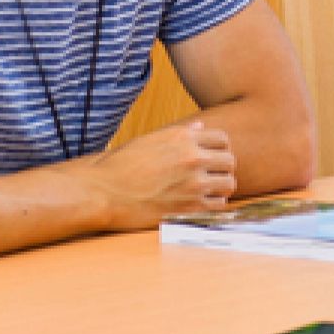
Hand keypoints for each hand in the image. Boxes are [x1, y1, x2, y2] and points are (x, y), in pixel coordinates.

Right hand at [80, 121, 235, 229]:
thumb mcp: (150, 141)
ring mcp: (193, 183)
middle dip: (222, 168)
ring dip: (220, 187)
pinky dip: (213, 205)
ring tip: (208, 191)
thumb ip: (179, 134)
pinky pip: (218, 205)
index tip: (213, 157)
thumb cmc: (120, 166)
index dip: (219, 149)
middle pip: (230, 161)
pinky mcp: (189, 207)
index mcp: (183, 138)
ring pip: (229, 184)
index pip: (222, 139)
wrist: (103, 193)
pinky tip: (201, 204)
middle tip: (211, 176)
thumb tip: (201, 127)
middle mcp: (193, 158)